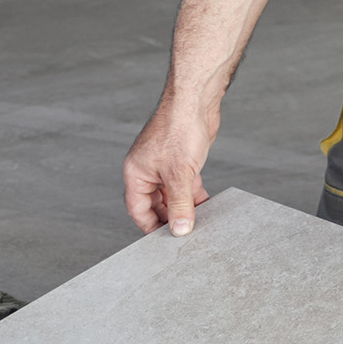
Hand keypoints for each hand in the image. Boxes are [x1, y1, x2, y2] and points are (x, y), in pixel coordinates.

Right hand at [122, 98, 213, 235]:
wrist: (196, 101)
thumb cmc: (179, 128)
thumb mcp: (179, 174)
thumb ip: (179, 204)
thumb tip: (179, 230)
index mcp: (135, 173)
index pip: (138, 210)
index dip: (151, 227)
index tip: (165, 242)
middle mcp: (147, 171)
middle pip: (155, 206)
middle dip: (170, 219)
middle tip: (185, 233)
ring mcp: (164, 167)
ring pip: (172, 197)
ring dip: (184, 209)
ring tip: (198, 223)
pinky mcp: (182, 163)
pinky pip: (185, 187)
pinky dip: (194, 197)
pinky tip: (206, 206)